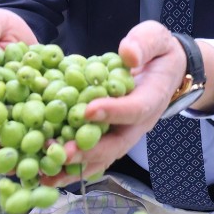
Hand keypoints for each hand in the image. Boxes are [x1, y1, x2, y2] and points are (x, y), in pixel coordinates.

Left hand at [41, 21, 184, 185]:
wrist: (166, 70)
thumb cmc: (157, 52)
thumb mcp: (156, 38)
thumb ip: (144, 43)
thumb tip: (128, 54)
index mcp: (152, 97)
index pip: (135, 108)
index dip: (113, 111)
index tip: (87, 111)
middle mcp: (139, 123)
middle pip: (117, 144)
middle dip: (89, 150)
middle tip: (62, 153)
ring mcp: (124, 134)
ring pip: (103, 157)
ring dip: (76, 168)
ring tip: (48, 175)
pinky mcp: (110, 138)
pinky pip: (93, 157)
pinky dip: (71, 168)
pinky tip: (46, 175)